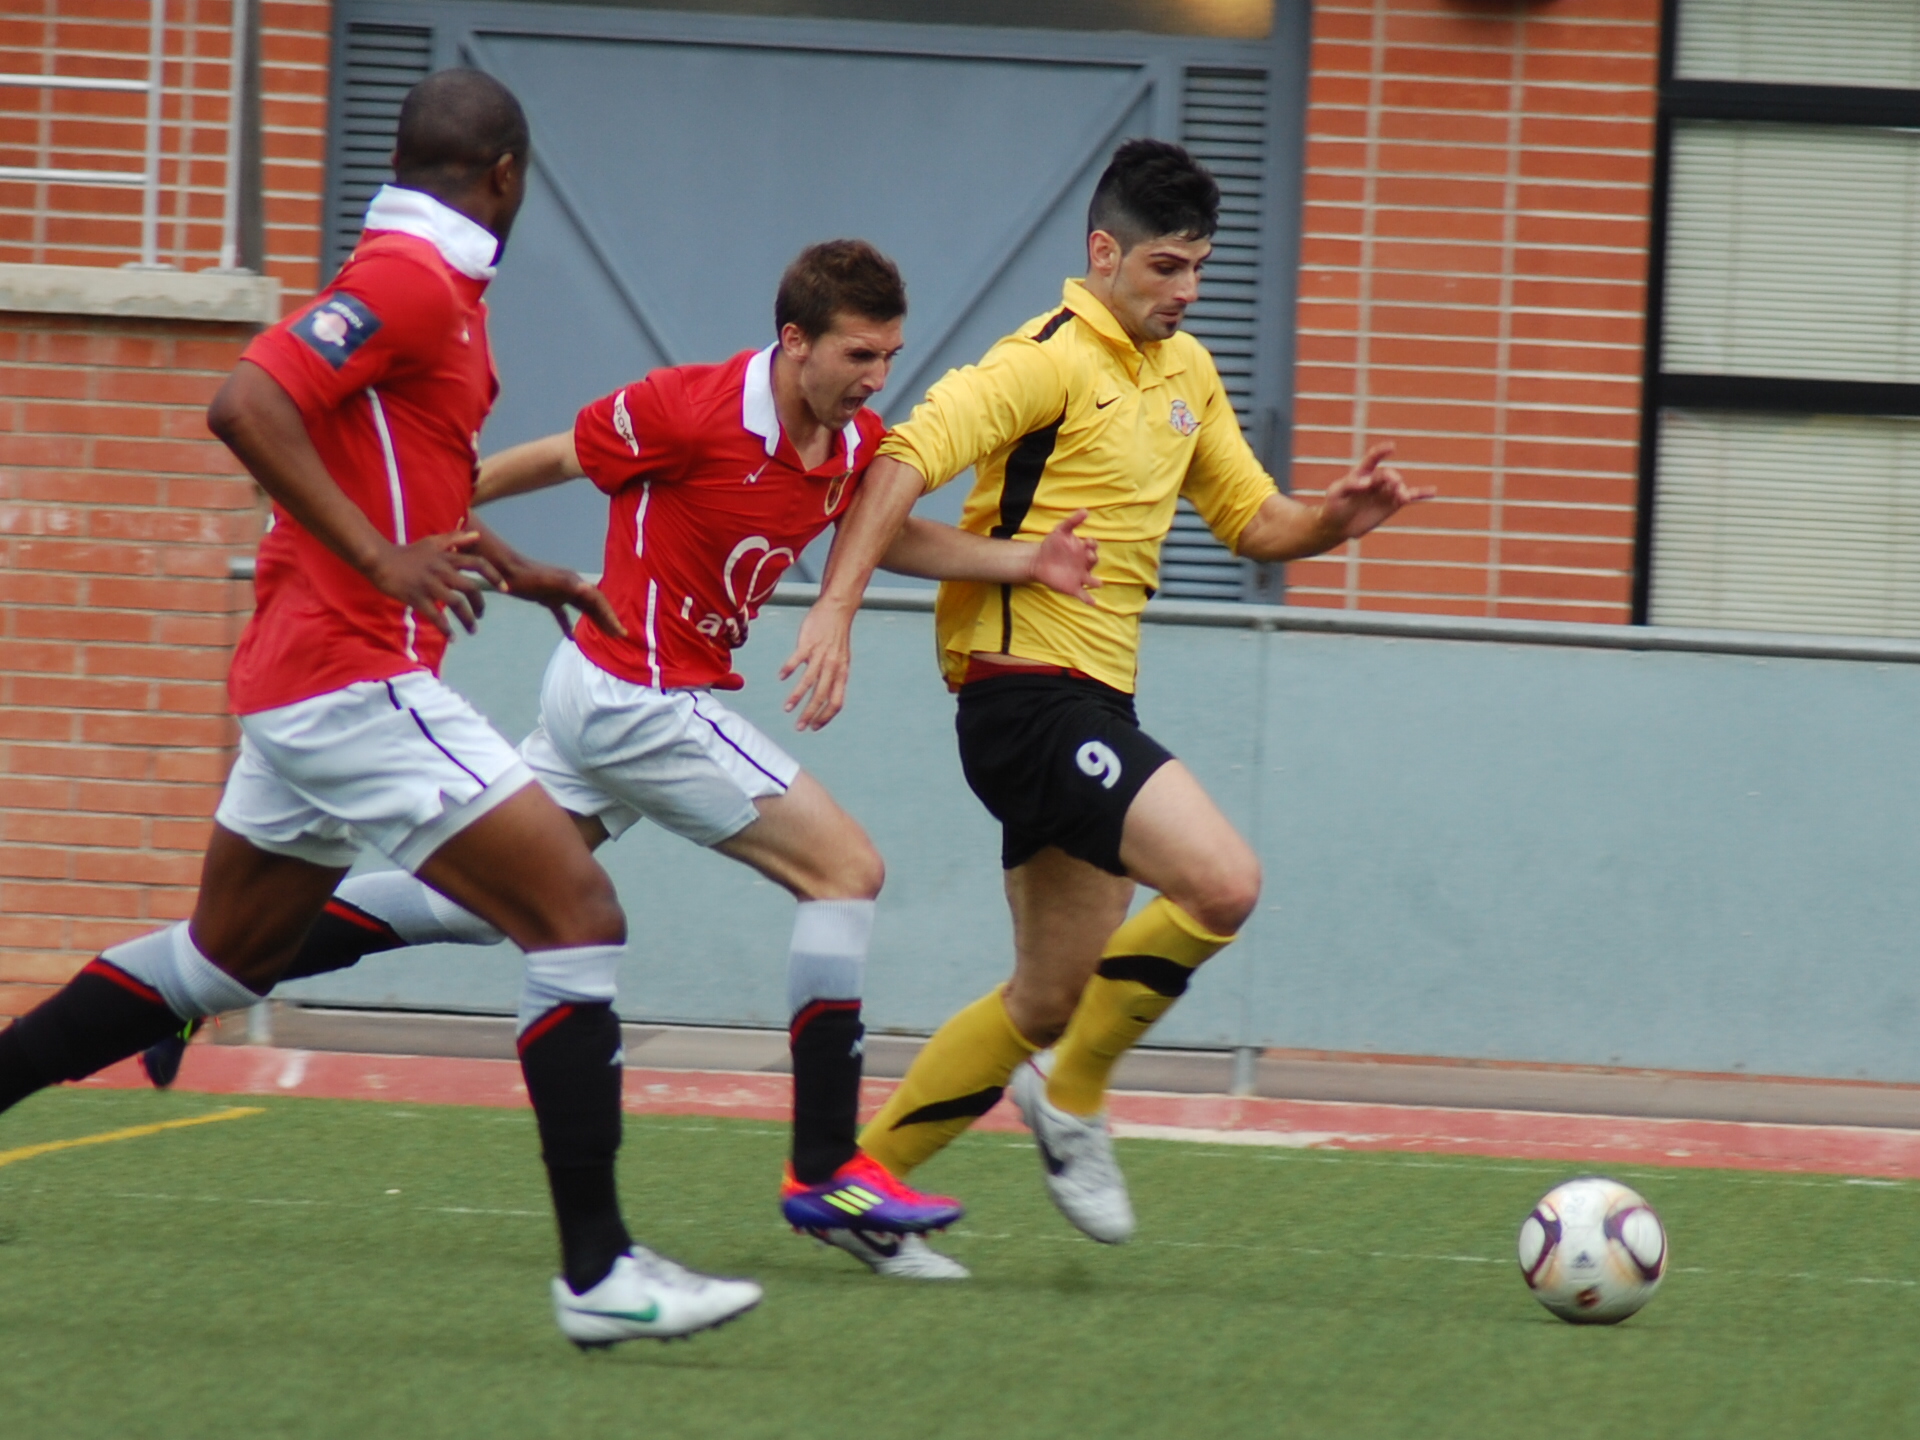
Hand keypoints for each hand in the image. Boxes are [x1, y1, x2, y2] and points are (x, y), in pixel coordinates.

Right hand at [365, 532, 501, 636]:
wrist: (380, 560)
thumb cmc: (408, 553)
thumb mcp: (433, 542)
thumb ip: (455, 539)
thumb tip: (477, 535)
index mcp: (447, 558)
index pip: (478, 564)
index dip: (494, 576)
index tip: (505, 589)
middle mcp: (442, 571)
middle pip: (471, 588)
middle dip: (480, 605)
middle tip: (482, 616)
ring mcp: (429, 585)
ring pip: (456, 604)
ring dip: (468, 619)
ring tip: (473, 630)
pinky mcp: (416, 597)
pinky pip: (435, 616)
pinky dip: (446, 629)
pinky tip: (453, 638)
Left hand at [491, 550, 626, 639]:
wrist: (506, 570)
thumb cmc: (526, 578)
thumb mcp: (548, 582)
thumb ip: (568, 585)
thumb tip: (587, 589)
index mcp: (574, 583)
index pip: (598, 601)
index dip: (610, 615)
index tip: (619, 631)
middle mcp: (571, 586)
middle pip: (594, 605)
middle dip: (607, 620)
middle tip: (619, 635)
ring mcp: (560, 592)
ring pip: (582, 609)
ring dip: (595, 621)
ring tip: (606, 635)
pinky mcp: (548, 599)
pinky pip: (563, 614)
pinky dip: (568, 625)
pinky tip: (571, 637)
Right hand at [779, 600, 854, 731]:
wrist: (837, 610)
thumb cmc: (837, 636)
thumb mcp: (841, 660)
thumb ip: (833, 677)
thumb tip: (824, 695)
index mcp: (841, 673)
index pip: (836, 701)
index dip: (826, 717)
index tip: (815, 727)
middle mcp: (832, 666)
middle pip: (821, 696)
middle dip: (809, 714)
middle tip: (799, 727)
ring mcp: (820, 655)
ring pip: (808, 682)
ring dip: (797, 697)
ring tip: (787, 709)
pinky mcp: (808, 643)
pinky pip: (797, 660)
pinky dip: (788, 670)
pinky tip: (781, 677)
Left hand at [1028, 509, 1100, 605]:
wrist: (1038, 561)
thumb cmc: (1052, 545)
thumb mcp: (1060, 531)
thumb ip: (1072, 521)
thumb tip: (1086, 511)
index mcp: (1083, 549)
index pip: (1093, 546)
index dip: (1092, 544)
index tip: (1087, 542)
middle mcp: (1085, 563)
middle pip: (1094, 561)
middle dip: (1093, 558)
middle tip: (1088, 556)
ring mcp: (1080, 576)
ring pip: (1093, 581)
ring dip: (1096, 582)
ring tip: (1097, 583)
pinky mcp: (1073, 588)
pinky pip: (1084, 595)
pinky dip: (1089, 599)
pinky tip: (1093, 603)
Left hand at [1317, 442, 1435, 544]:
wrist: (1338, 525)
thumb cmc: (1334, 506)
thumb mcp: (1336, 494)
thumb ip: (1348, 485)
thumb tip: (1365, 482)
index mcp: (1361, 473)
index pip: (1372, 459)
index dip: (1381, 452)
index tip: (1391, 447)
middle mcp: (1376, 480)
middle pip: (1387, 475)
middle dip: (1391, 477)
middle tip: (1393, 482)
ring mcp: (1385, 491)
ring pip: (1398, 487)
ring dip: (1402, 490)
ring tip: (1403, 496)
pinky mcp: (1392, 504)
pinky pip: (1409, 497)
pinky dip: (1420, 494)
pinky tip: (1433, 491)